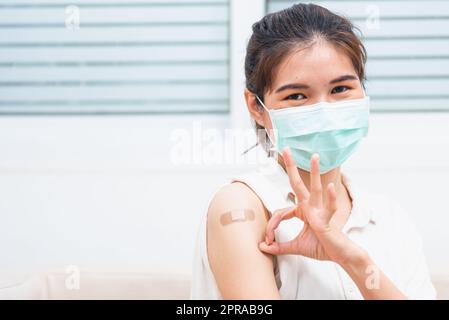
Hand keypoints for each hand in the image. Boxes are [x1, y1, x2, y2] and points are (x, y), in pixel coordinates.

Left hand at [259, 147, 364, 264]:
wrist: (339, 256)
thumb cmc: (321, 247)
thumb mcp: (296, 247)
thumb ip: (279, 247)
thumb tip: (262, 247)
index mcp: (303, 211)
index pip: (282, 212)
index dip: (272, 225)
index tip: (268, 239)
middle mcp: (310, 207)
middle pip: (298, 184)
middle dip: (292, 167)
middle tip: (286, 149)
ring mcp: (319, 212)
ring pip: (316, 189)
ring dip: (315, 172)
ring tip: (315, 157)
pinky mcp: (327, 220)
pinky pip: (329, 207)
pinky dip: (329, 197)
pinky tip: (329, 186)